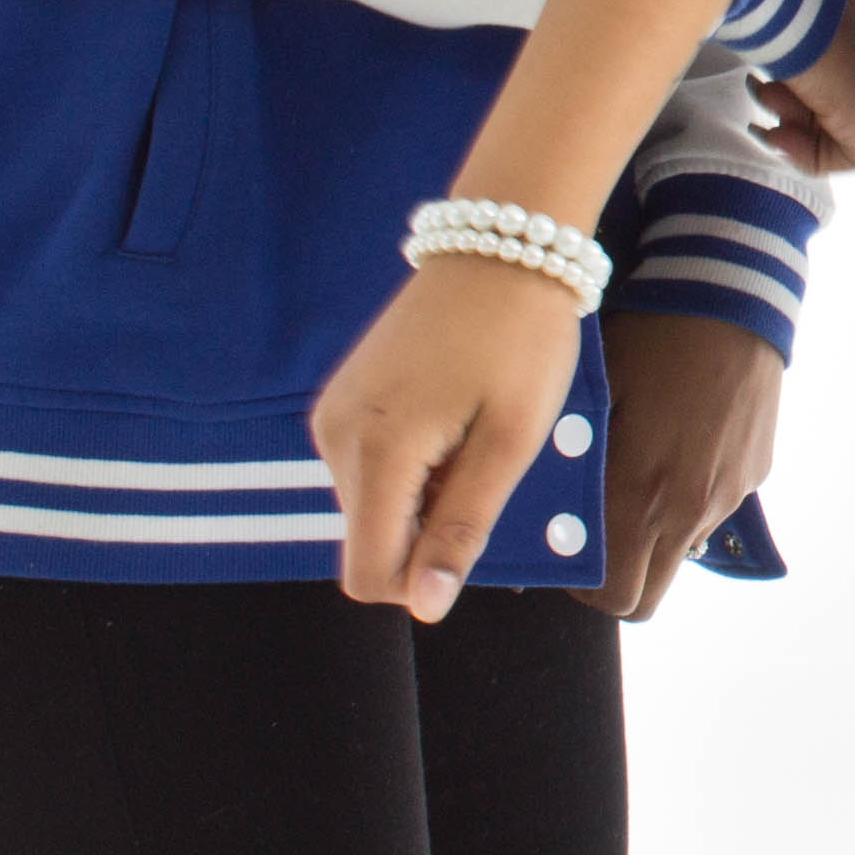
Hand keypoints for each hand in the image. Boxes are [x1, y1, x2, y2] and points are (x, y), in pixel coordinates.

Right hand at [314, 251, 585, 622]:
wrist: (501, 246)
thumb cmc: (521, 340)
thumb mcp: (511, 441)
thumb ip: (461, 528)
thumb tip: (424, 608)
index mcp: (377, 451)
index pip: (369, 574)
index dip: (423, 580)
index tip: (477, 525)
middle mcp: (335, 437)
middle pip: (372, 541)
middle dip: (430, 528)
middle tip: (485, 458)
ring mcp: (332, 415)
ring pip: (371, 507)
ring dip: (424, 494)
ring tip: (471, 429)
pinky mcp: (341, 400)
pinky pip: (370, 469)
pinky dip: (412, 465)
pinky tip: (451, 415)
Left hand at [584, 308, 784, 621]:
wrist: (730, 295)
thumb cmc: (646, 337)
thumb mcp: (594, 399)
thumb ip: (571, 468)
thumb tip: (540, 518)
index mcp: (641, 495)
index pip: (611, 597)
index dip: (583, 588)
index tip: (568, 553)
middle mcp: (689, 509)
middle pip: (647, 598)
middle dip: (617, 583)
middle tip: (597, 537)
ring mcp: (727, 495)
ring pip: (680, 553)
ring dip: (653, 537)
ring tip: (639, 473)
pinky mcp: (754, 473)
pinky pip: (712, 509)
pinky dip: (688, 498)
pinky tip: (678, 442)